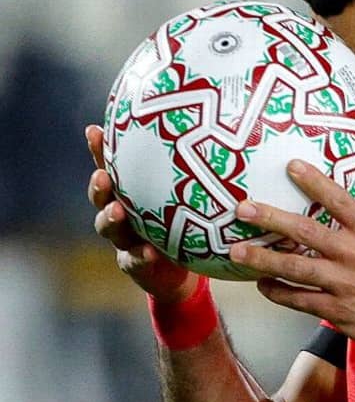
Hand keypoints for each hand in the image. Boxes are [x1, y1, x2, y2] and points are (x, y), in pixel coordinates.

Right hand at [85, 124, 198, 303]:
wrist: (184, 271)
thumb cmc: (187, 225)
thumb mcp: (189, 197)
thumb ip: (191, 171)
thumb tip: (213, 130)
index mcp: (131, 193)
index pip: (111, 167)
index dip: (98, 150)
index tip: (94, 131)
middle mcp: (122, 214)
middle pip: (101, 197)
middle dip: (99, 186)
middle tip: (103, 176)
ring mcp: (125, 240)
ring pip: (109, 228)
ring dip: (110, 219)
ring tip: (117, 211)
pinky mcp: (135, 265)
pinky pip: (134, 260)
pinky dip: (139, 256)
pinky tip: (149, 252)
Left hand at [228, 159, 354, 365]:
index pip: (340, 200)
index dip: (314, 181)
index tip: (290, 165)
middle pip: (306, 231)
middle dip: (271, 218)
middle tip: (242, 208)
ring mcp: (345, 284)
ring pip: (295, 267)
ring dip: (263, 258)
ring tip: (236, 251)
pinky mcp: (339, 312)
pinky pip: (300, 301)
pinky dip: (279, 293)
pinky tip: (262, 285)